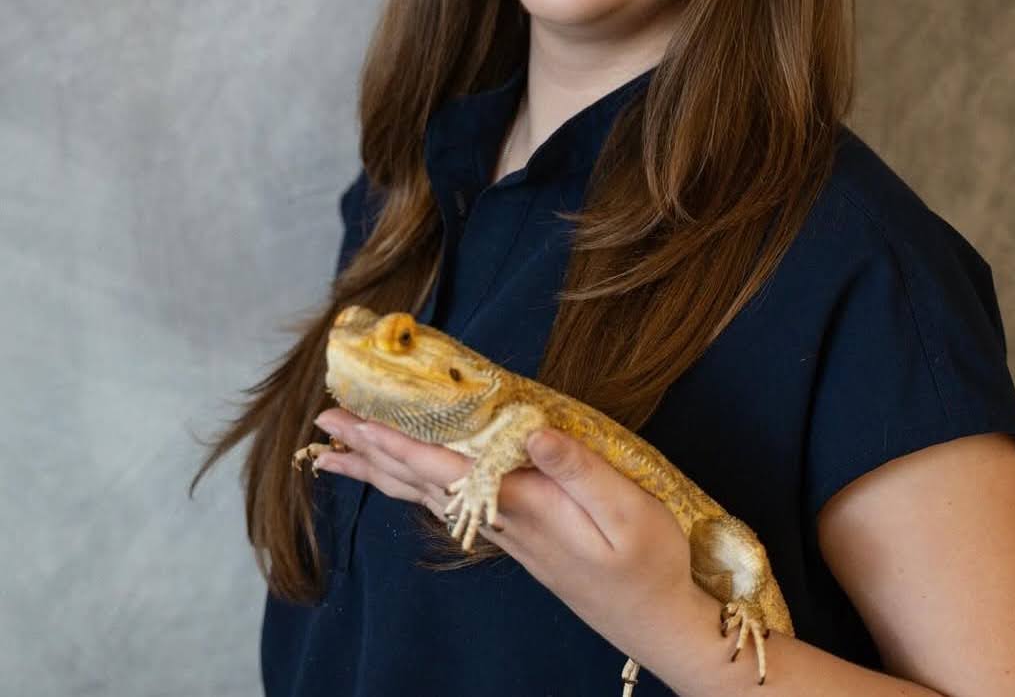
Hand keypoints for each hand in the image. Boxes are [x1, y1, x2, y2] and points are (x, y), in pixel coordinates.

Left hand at [310, 408, 702, 665]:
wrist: (662, 623)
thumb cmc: (653, 563)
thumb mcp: (628, 509)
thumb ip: (579, 468)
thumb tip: (530, 427)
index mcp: (524, 506)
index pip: (442, 467)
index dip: (393, 439)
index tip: (350, 417)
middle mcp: (504, 521)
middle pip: (420, 482)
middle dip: (371, 449)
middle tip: (325, 422)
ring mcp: (509, 534)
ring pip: (428, 497)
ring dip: (384, 470)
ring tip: (345, 453)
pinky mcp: (521, 540)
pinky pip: (450, 507)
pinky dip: (417, 486)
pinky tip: (410, 482)